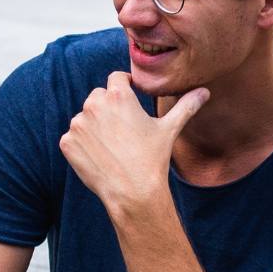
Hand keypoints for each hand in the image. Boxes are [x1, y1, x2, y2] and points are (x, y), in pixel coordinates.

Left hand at [58, 71, 205, 216]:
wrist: (133, 193)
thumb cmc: (153, 159)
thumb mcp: (169, 129)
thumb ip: (186, 106)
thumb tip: (205, 92)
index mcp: (119, 95)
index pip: (116, 78)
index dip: (124, 87)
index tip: (130, 100)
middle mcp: (94, 105)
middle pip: (99, 97)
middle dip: (108, 108)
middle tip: (123, 130)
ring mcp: (78, 124)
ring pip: (84, 118)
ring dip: (94, 127)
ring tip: (113, 146)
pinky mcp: (67, 143)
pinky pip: (73, 137)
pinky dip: (82, 145)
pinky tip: (100, 156)